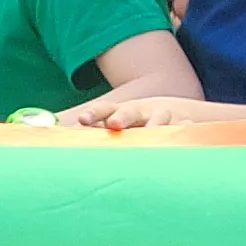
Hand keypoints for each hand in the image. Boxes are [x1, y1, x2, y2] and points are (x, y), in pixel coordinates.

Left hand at [66, 95, 245, 129]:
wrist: (179, 112)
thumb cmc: (139, 124)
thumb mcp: (119, 124)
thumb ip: (95, 130)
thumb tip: (60, 133)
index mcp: (122, 112)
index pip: (105, 109)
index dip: (94, 114)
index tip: (82, 119)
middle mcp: (143, 112)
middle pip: (130, 112)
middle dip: (122, 117)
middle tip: (114, 124)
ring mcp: (165, 117)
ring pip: (160, 119)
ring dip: (155, 125)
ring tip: (152, 133)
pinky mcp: (185, 126)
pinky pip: (185, 129)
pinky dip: (184, 131)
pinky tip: (185, 135)